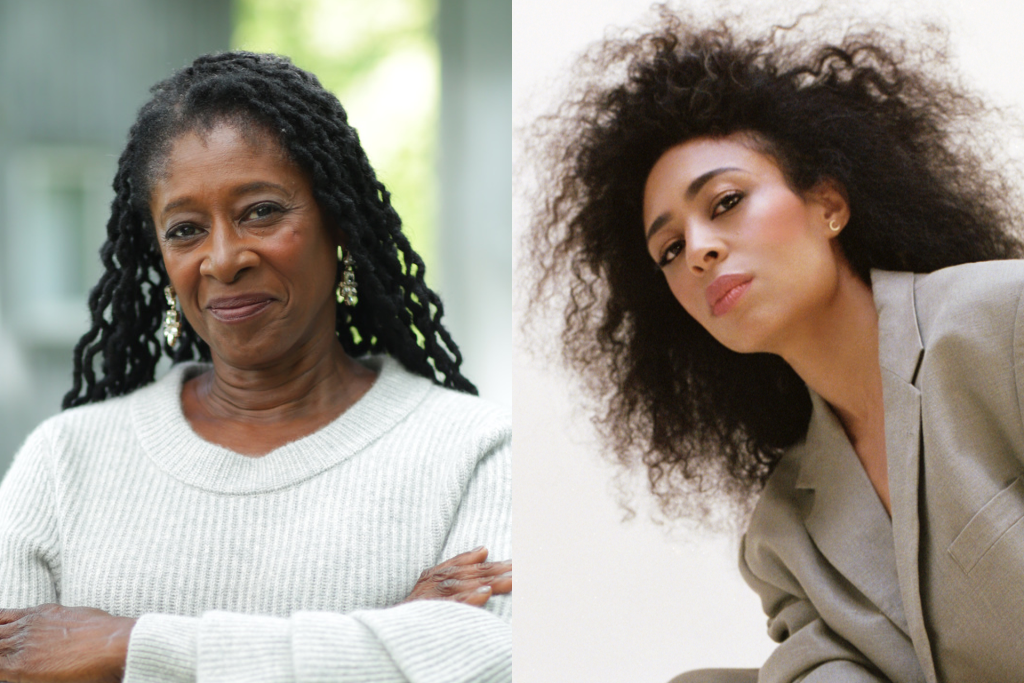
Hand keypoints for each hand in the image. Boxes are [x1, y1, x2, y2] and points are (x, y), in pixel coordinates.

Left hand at [0, 604, 135, 682]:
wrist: (114, 644)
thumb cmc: (106, 633)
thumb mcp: (81, 617)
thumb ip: (63, 620)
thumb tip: (67, 628)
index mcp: (41, 612)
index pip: (4, 616)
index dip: (0, 625)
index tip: (3, 632)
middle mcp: (28, 625)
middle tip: (4, 649)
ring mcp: (23, 644)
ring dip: (0, 651)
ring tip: (7, 662)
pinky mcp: (21, 665)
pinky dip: (0, 668)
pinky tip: (6, 672)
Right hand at [403, 547, 511, 606]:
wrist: (388, 628)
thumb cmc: (414, 606)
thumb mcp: (432, 582)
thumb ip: (457, 565)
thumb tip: (484, 549)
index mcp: (436, 574)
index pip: (469, 566)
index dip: (493, 564)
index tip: (517, 562)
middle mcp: (434, 582)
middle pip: (472, 574)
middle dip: (498, 571)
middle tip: (521, 570)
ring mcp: (431, 596)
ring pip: (466, 585)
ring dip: (488, 581)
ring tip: (510, 579)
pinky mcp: (428, 611)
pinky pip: (451, 604)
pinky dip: (468, 597)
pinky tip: (485, 593)